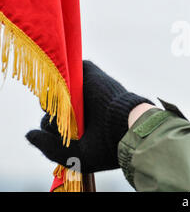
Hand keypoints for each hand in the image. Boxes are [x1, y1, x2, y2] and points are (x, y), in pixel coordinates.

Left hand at [26, 60, 152, 172]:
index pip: (56, 124)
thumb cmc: (105, 146)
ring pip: (59, 89)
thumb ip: (48, 146)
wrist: (127, 128)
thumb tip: (28, 133)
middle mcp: (83, 108)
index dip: (51, 129)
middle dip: (51, 114)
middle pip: (55, 107)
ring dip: (55, 96)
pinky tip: (67, 91)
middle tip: (62, 122)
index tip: (60, 135)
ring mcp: (87, 91)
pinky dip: (66, 74)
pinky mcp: (91, 76)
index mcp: (82, 127)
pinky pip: (73, 67)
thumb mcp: (74, 155)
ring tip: (63, 108)